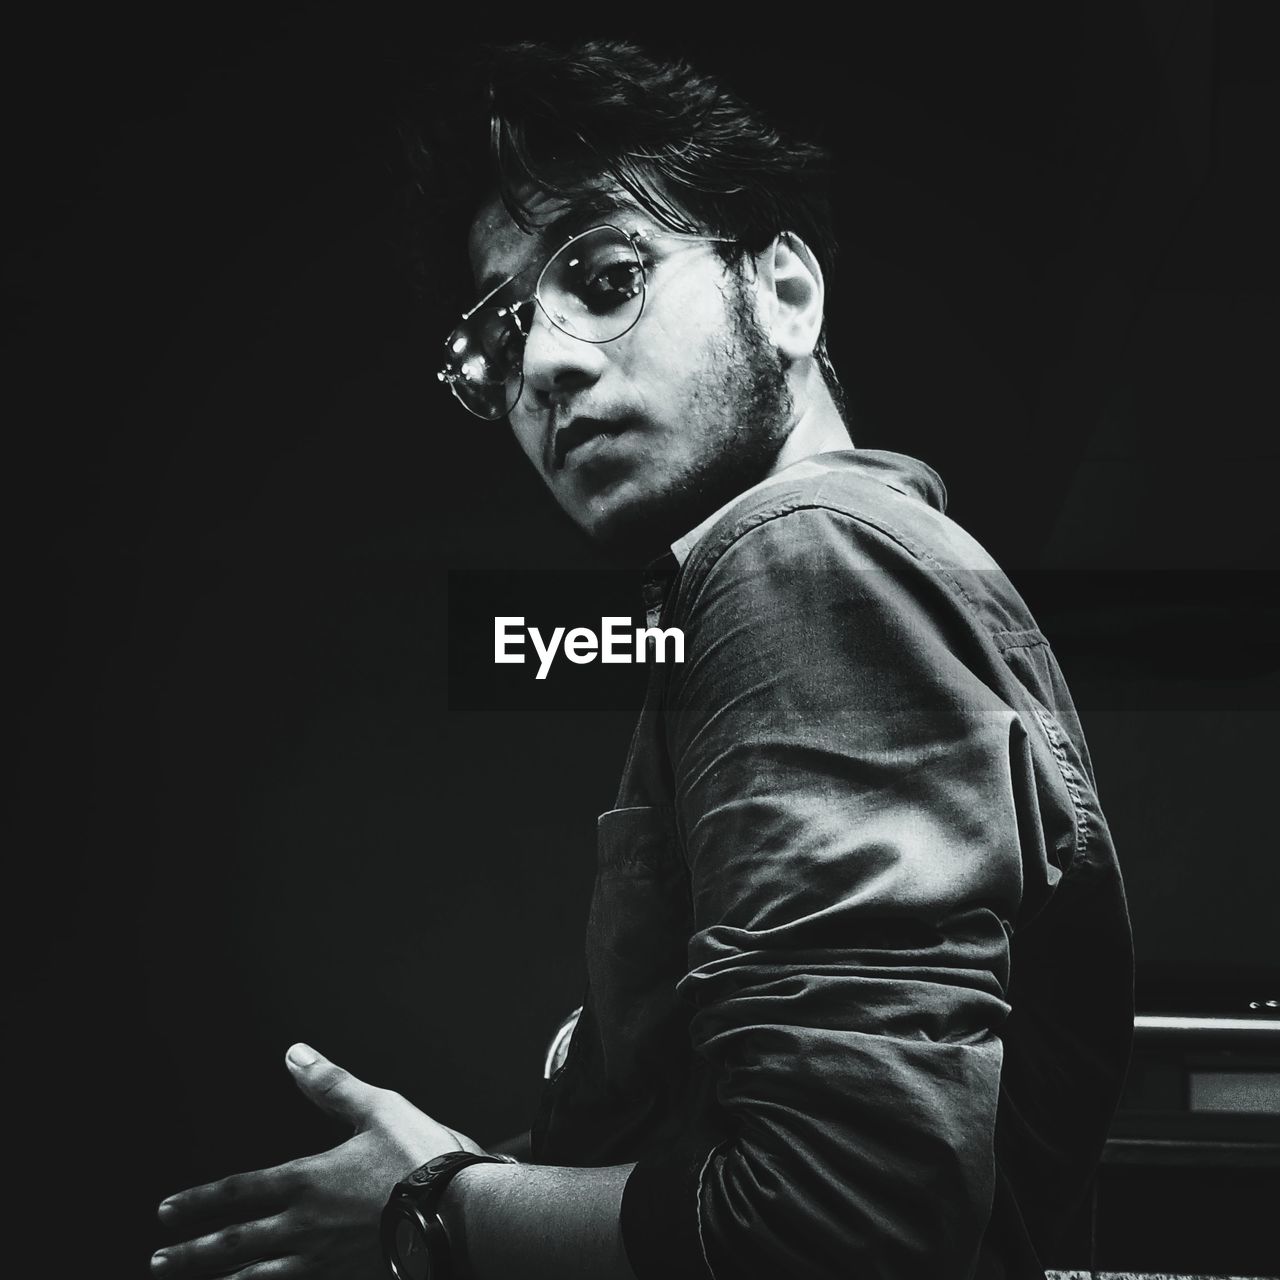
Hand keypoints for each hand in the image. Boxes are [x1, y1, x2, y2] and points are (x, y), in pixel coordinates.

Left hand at [153, 1043, 484, 1279]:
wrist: (456, 1214)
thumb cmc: (418, 1158)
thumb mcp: (376, 1108)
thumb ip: (331, 1084)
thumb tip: (296, 1055)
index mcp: (308, 1180)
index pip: (240, 1191)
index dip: (199, 1201)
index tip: (166, 1212)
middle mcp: (306, 1225)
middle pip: (236, 1242)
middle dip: (194, 1252)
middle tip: (160, 1259)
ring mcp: (324, 1259)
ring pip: (260, 1276)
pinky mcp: (347, 1277)